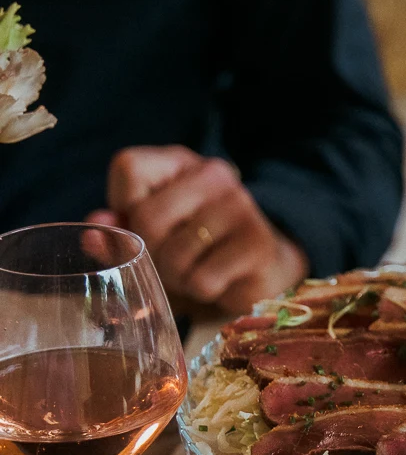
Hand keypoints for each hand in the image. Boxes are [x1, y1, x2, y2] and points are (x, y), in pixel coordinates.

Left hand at [87, 145, 307, 314]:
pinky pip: (203, 280)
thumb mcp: (153, 238)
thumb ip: (119, 232)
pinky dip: (202, 291)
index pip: (129, 166)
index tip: (144, 224)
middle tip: (171, 262)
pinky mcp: (258, 243)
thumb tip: (95, 229)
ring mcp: (240, 205)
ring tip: (195, 271)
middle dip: (150, 253)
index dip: (124, 205)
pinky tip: (219, 281)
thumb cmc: (197, 250)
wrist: (261, 268)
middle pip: (147, 217)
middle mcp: (214, 174)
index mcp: (182, 163)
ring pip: (174, 254)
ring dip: (177, 278)